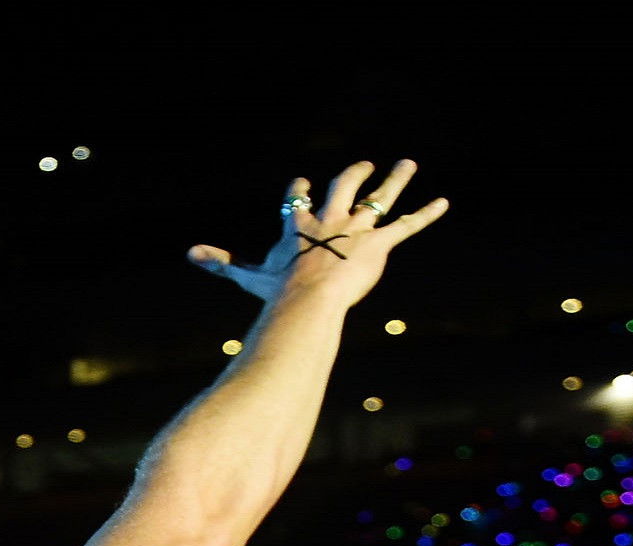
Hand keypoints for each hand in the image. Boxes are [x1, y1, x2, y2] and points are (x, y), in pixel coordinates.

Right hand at [189, 159, 449, 310]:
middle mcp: (330, 220)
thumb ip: (221, 262)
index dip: (300, 192)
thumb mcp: (247, 275)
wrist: (308, 295)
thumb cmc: (277, 289)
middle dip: (352, 176)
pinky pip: (405, 225)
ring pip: (378, 199)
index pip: (299, 201)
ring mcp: (356, 230)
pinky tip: (444, 201)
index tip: (302, 181)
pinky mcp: (379, 243)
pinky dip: (426, 213)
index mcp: (299, 226)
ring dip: (395, 180)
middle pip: (341, 188)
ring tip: (408, 164)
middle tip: (361, 166)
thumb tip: (189, 253)